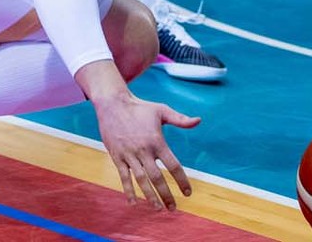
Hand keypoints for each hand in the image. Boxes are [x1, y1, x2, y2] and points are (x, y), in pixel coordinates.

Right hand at [92, 90, 198, 210]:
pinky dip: (128, 191)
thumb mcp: (161, 110)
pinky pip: (124, 177)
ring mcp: (129, 154)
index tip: (187, 193)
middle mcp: (144, 150)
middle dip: (166, 195)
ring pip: (141, 180)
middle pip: (157, 177)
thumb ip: (180, 119)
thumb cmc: (140, 107)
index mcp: (157, 141)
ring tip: (158, 208)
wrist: (112, 104)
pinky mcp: (117, 156)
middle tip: (173, 208)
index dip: (181, 180)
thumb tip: (198, 120)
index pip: (173, 165)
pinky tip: (133, 203)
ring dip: (150, 196)